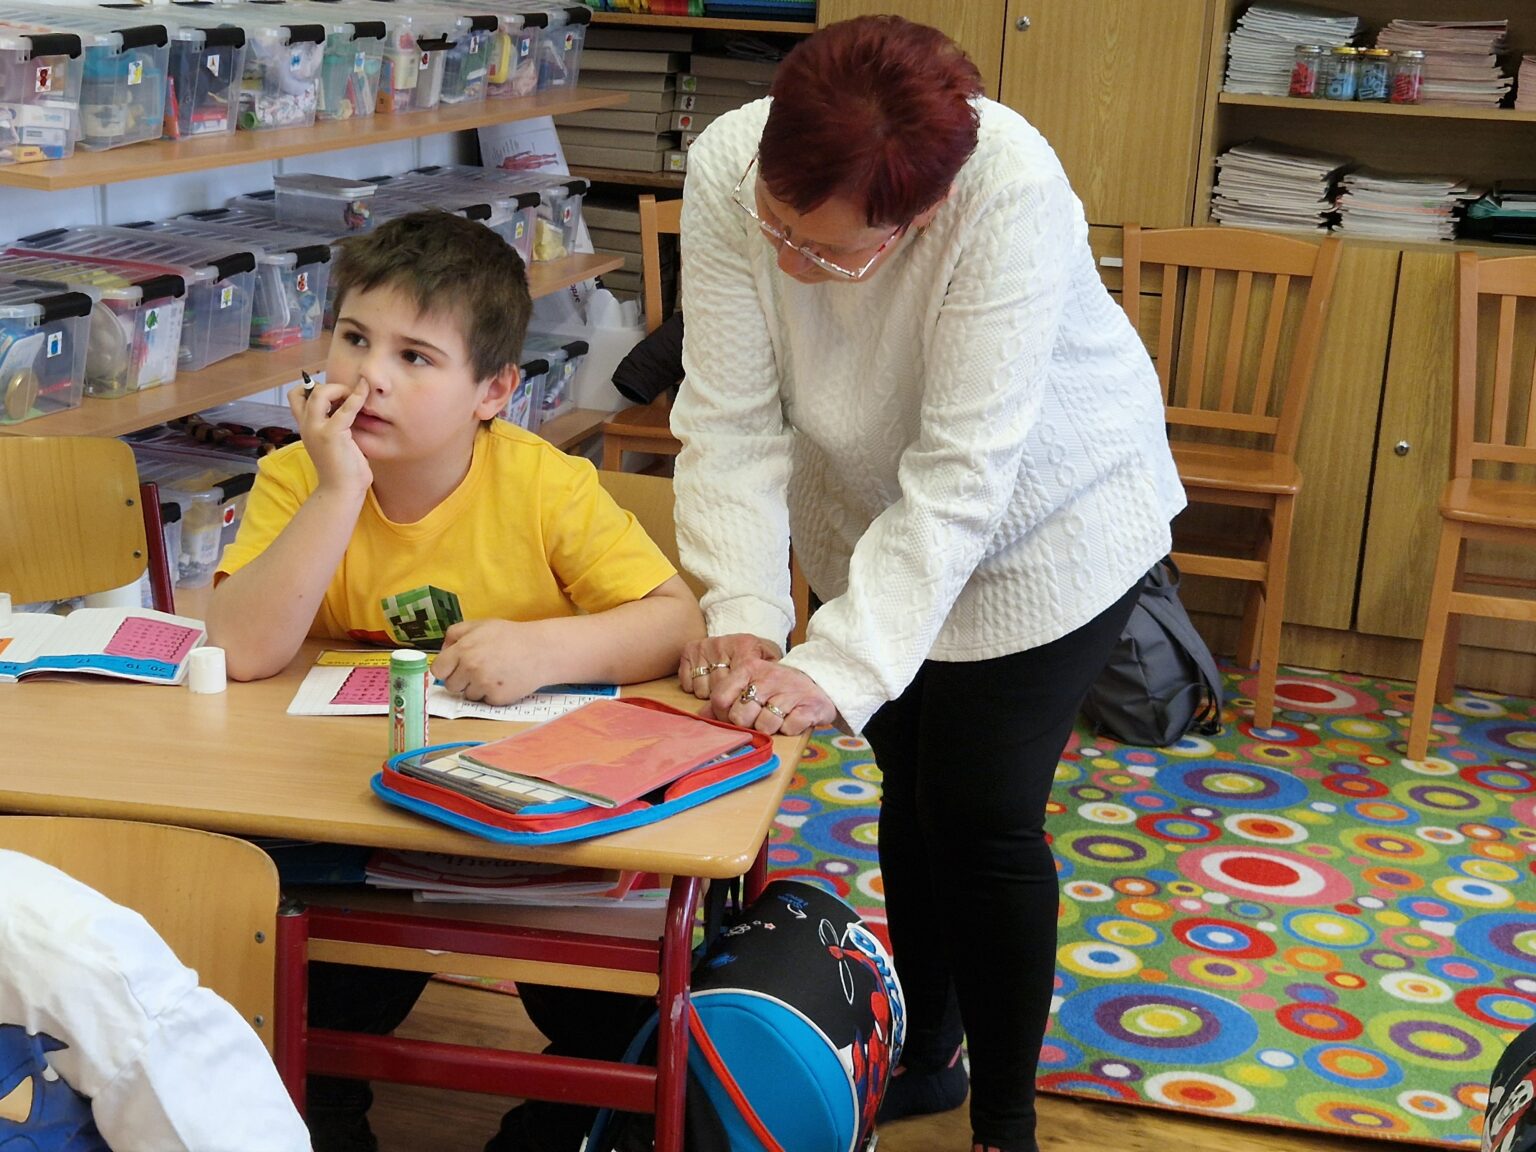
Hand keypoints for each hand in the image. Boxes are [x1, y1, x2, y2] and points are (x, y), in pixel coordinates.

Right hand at [290, 378, 370, 495]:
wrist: (341, 491)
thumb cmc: (343, 470)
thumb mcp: (335, 442)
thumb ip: (336, 425)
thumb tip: (350, 408)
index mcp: (306, 427)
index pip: (297, 397)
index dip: (313, 389)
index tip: (336, 396)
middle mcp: (307, 426)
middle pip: (307, 391)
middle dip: (330, 387)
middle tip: (348, 396)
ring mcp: (317, 429)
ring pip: (320, 393)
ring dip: (340, 389)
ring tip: (354, 396)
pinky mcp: (332, 434)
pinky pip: (346, 408)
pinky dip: (357, 396)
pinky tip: (365, 390)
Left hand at [432, 619, 545, 704]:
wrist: (541, 651)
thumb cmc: (510, 637)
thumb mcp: (481, 625)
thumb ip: (456, 633)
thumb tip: (442, 651)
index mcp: (464, 649)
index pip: (438, 669)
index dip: (446, 669)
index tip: (454, 668)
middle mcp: (470, 668)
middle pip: (451, 685)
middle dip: (461, 679)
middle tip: (479, 670)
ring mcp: (483, 684)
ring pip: (468, 695)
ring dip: (477, 688)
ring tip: (495, 674)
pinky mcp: (496, 698)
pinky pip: (485, 701)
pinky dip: (492, 694)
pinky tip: (504, 681)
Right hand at [678, 633, 782, 698]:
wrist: (740, 639)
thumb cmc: (757, 657)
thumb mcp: (770, 663)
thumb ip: (769, 680)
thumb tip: (762, 704)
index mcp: (745, 646)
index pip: (737, 681)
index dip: (739, 699)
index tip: (743, 707)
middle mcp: (722, 643)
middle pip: (719, 688)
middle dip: (726, 701)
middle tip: (732, 702)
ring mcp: (705, 646)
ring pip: (702, 689)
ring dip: (710, 694)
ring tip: (720, 687)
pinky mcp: (689, 650)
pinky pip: (687, 684)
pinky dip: (694, 688)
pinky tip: (706, 681)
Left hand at [707, 656, 835, 736]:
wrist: (819, 685)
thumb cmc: (777, 689)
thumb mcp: (750, 685)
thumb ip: (725, 699)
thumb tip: (701, 717)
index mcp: (748, 667)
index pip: (720, 698)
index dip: (723, 715)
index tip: (735, 715)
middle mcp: (767, 676)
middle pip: (740, 716)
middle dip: (748, 723)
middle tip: (759, 716)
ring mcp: (789, 691)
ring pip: (764, 725)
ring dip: (770, 728)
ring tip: (777, 717)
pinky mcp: (809, 706)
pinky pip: (788, 728)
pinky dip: (790, 729)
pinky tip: (793, 718)